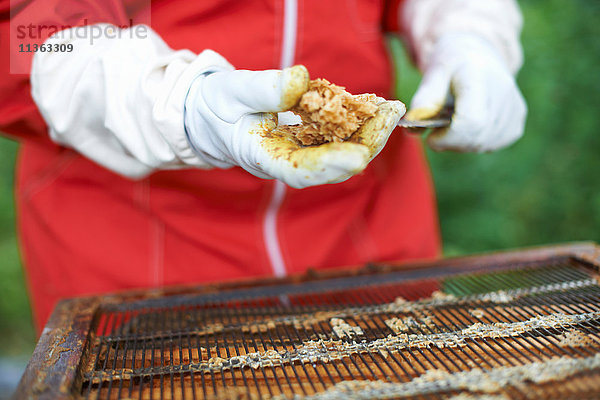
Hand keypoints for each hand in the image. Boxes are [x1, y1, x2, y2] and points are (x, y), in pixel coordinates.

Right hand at [184, 65, 404, 188]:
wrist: (212, 113)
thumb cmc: (216, 105)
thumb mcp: (231, 91)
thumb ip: (263, 89)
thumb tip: (301, 80)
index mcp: (264, 158)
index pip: (300, 170)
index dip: (330, 165)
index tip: (359, 156)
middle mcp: (288, 162)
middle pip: (331, 165)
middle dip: (364, 144)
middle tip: (390, 118)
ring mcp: (301, 153)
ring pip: (340, 151)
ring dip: (368, 133)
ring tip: (392, 109)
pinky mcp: (309, 139)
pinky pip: (337, 135)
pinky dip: (357, 121)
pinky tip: (376, 105)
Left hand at [405, 33, 526, 151]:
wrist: (479, 56)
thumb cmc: (451, 66)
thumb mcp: (431, 76)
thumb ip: (422, 101)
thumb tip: (413, 129)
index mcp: (479, 77)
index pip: (471, 122)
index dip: (447, 138)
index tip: (432, 135)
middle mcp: (503, 93)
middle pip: (476, 138)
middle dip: (450, 142)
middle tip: (439, 130)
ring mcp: (513, 110)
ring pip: (482, 145)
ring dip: (461, 142)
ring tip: (454, 121)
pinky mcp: (516, 123)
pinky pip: (491, 145)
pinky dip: (474, 142)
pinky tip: (469, 124)